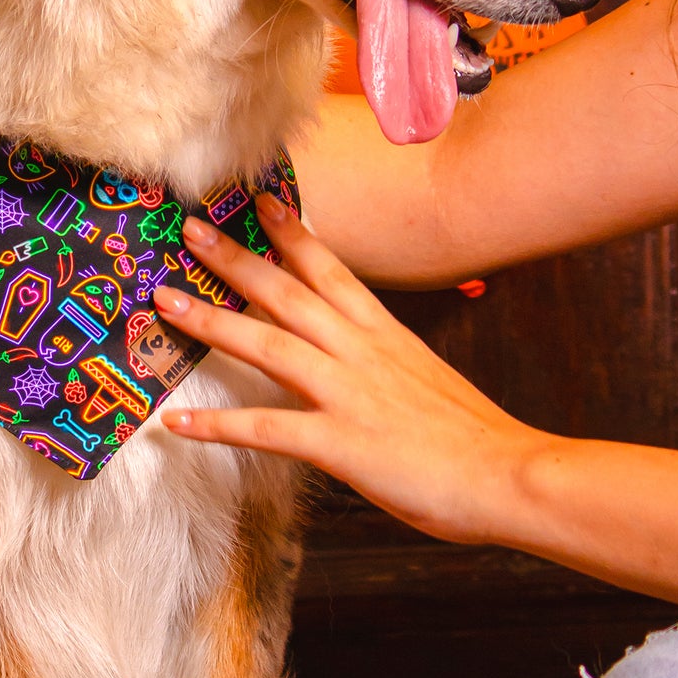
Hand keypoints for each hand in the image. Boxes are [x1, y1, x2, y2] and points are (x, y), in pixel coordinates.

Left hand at [156, 198, 549, 545]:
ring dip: (211, 322)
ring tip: (165, 303)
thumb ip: (384, 362)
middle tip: (191, 230)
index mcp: (384, 333)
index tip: (260, 203)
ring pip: (266, 345)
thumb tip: (357, 361)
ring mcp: (347, 393)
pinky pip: (264, 429)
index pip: (330, 270)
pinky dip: (217, 424)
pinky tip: (177, 421)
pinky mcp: (339, 441)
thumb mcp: (426, 377)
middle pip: (286, 292)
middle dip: (234, 259)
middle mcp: (360, 350)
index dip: (292, 234)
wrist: (512, 475)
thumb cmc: (474, 437)